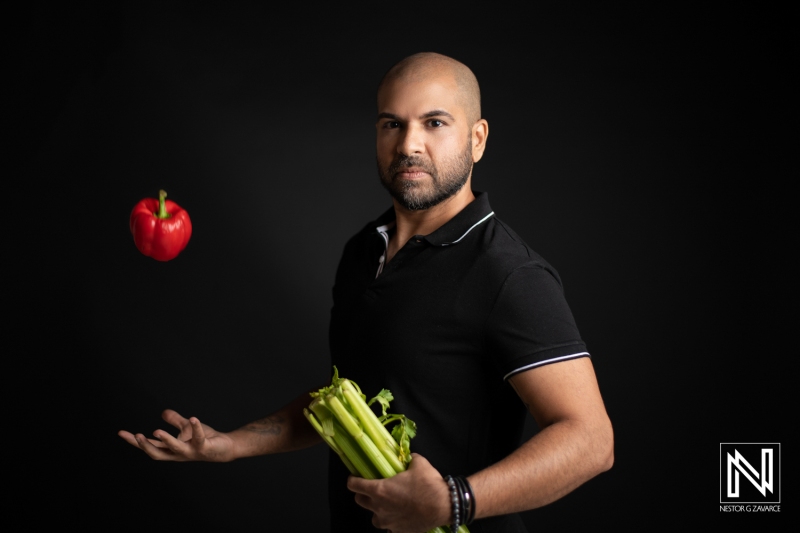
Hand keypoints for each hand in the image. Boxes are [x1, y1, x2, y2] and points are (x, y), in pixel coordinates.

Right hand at [118, 409, 234, 461]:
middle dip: (146, 446)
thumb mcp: (187, 428)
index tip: (121, 433)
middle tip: (136, 435)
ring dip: (166, 440)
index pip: (150, 446)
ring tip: (156, 431)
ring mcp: (191, 452)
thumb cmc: (205, 439)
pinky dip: (195, 428)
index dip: (135, 442)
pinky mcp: (204, 447)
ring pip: (175, 449)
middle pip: (158, 453)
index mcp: (171, 449)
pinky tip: (193, 418)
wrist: (225, 447)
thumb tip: (163, 412)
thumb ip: (176, 421)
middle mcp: (179, 454)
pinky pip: (199, 438)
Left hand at [347, 453, 450, 532]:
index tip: (355, 477)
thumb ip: (410, 459)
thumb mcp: (419, 463)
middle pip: (360, 501)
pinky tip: (400, 516)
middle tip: (372, 489)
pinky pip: (389, 527)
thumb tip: (409, 457)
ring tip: (387, 505)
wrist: (444, 506)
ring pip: (374, 517)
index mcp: (379, 490)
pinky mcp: (398, 531)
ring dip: (377, 510)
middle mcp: (379, 507)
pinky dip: (392, 521)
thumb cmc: (428, 484)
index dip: (353, 480)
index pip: (354, 486)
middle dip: (363, 494)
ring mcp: (388, 522)